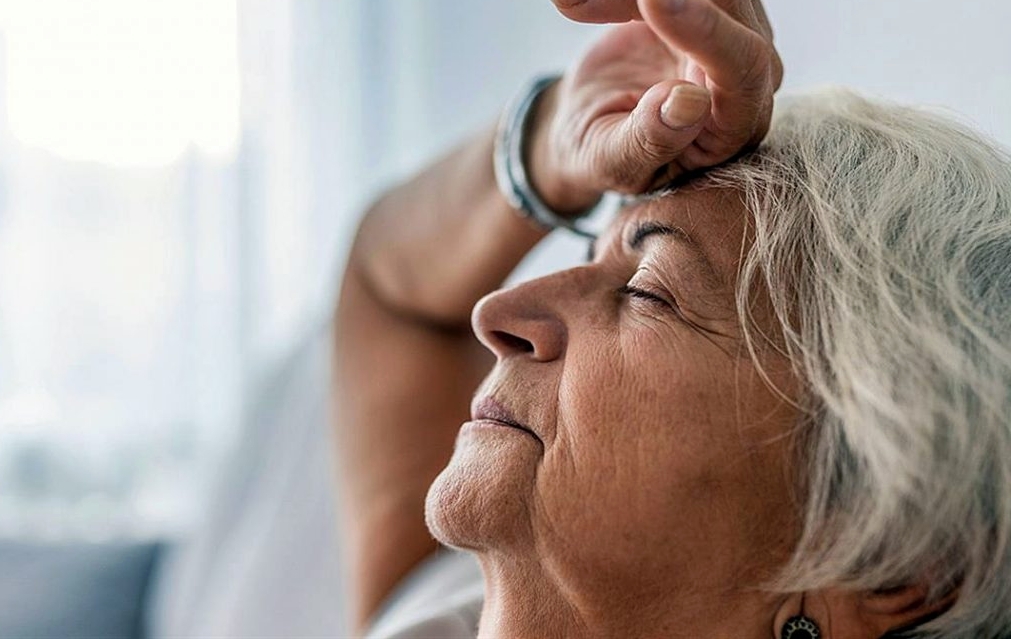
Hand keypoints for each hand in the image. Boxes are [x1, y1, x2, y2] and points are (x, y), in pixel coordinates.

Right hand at [530, 0, 781, 213]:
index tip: (652, 2)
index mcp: (733, 129)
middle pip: (733, 10)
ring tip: (577, 7)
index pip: (742, 69)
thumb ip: (651, 141)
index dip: (704, 31)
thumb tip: (690, 101)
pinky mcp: (703, 11)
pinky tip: (580, 5)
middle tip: (587, 4)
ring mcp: (729, 38)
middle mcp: (745, 79)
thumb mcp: (614, 160)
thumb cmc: (607, 155)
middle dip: (669, 1)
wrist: (590, 128)